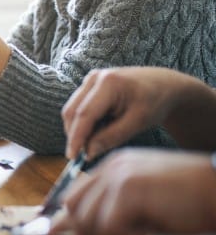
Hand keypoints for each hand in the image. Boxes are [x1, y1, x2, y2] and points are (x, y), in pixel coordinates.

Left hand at [52, 149, 215, 234]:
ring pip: (87, 220)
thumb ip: (110, 212)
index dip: (75, 221)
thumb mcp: (143, 203)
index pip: (74, 194)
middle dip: (89, 233)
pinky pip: (108, 227)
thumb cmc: (189, 202)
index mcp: (113, 166)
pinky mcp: (129, 190)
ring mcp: (118, 176)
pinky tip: (145, 234)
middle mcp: (111, 167)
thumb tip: (76, 233)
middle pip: (73, 208)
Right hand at [62, 67, 185, 159]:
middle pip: (72, 110)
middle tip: (80, 156)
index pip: (85, 114)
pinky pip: (78, 106)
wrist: (163, 84)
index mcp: (109, 83)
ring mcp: (90, 79)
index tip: (72, 156)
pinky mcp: (89, 85)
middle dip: (73, 134)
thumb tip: (88, 152)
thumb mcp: (138, 122)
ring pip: (72, 109)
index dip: (76, 137)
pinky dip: (82, 123)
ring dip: (77, 129)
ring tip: (90, 145)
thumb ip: (112, 137)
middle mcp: (95, 78)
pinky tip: (94, 134)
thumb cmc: (155, 102)